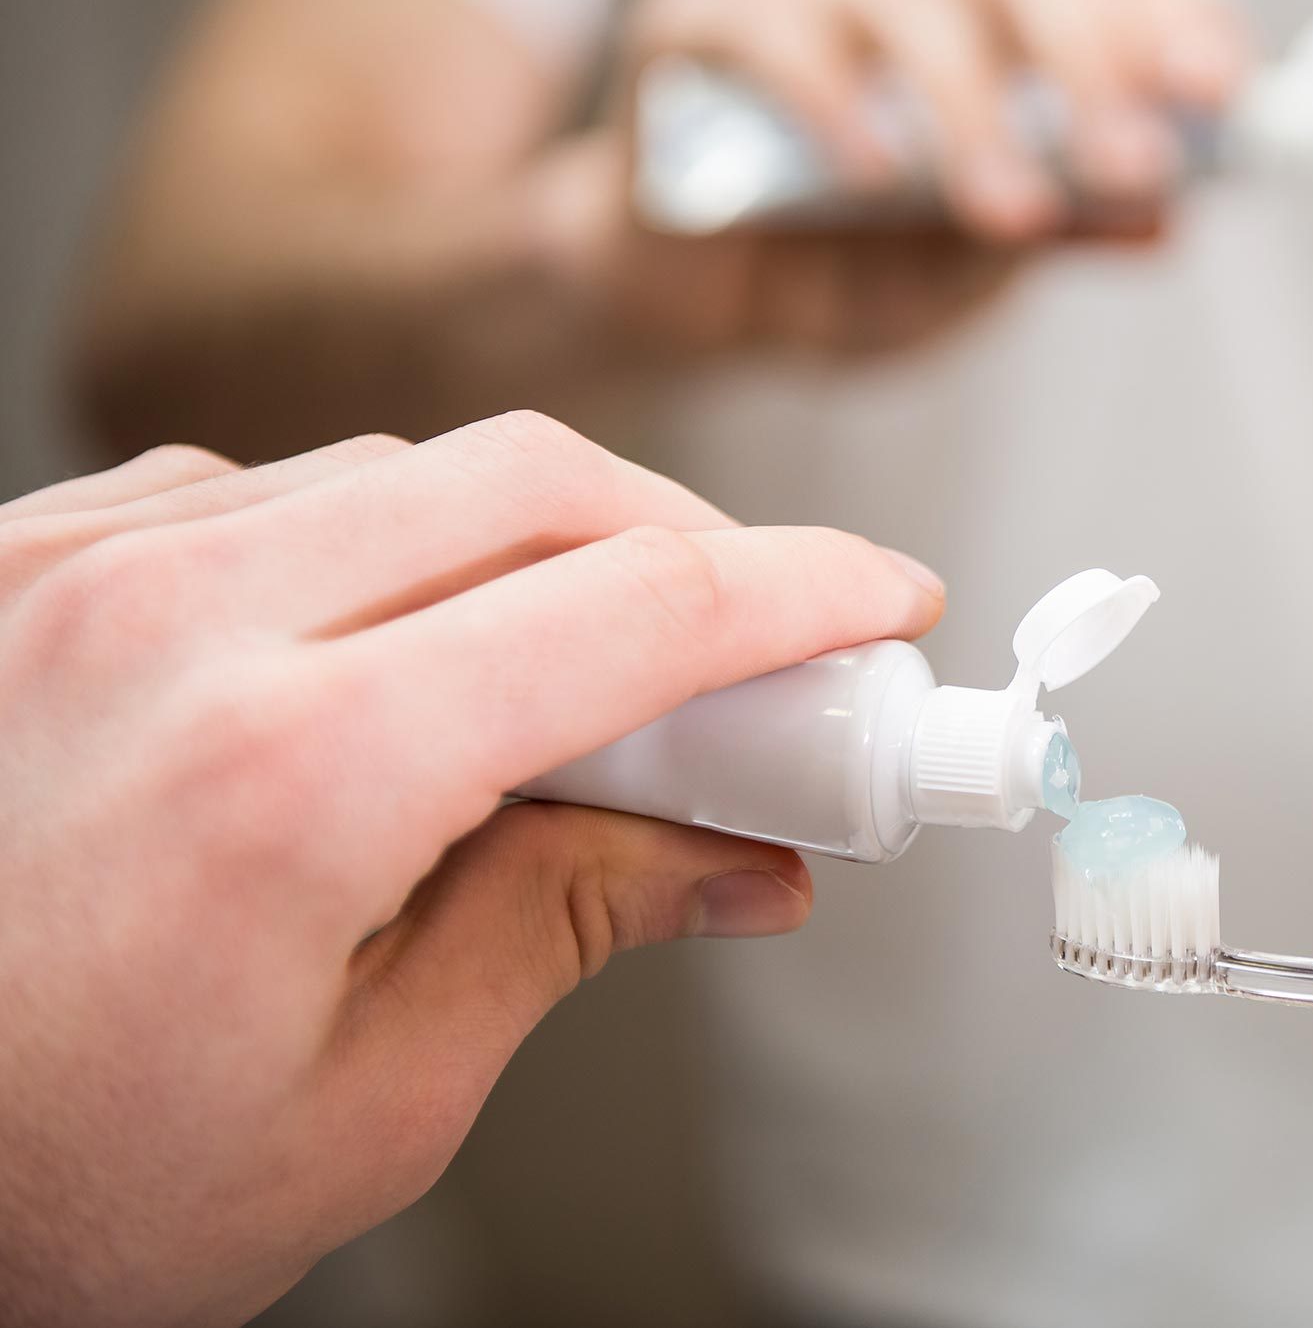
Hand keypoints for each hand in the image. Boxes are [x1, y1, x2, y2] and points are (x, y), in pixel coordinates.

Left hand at [0, 412, 944, 1325]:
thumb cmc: (43, 1184)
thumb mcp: (367, 1105)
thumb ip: (570, 931)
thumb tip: (742, 857)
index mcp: (287, 779)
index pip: (635, 608)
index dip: (804, 590)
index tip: (883, 603)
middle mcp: (168, 627)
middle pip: (533, 482)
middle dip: (689, 541)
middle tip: (753, 646)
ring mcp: (67, 572)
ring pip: (396, 470)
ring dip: (527, 544)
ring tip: (564, 680)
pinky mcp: (11, 560)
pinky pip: (252, 489)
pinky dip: (371, 544)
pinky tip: (382, 650)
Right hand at [528, 0, 1247, 355]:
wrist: (694, 304)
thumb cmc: (846, 269)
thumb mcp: (970, 275)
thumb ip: (1056, 233)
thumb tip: (1168, 220)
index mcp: (1005, 10)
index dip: (1173, 18)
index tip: (1222, 90)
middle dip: (1092, 62)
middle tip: (1134, 163)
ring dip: (972, 104)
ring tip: (1009, 205)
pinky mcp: (698, 14)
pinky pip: (772, 29)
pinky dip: (832, 99)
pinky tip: (874, 177)